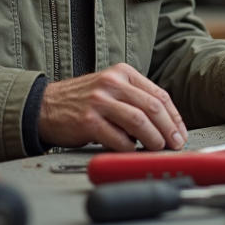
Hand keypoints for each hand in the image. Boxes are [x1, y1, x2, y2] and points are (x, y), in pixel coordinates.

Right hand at [38, 63, 187, 151]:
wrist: (45, 106)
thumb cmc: (82, 101)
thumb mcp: (110, 89)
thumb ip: (135, 99)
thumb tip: (165, 125)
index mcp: (122, 73)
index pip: (159, 94)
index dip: (174, 117)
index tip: (180, 132)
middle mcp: (112, 84)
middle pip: (153, 107)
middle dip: (169, 129)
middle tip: (175, 143)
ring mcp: (99, 101)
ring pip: (139, 121)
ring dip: (154, 139)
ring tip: (157, 148)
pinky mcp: (88, 121)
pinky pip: (118, 138)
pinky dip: (129, 148)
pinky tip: (132, 151)